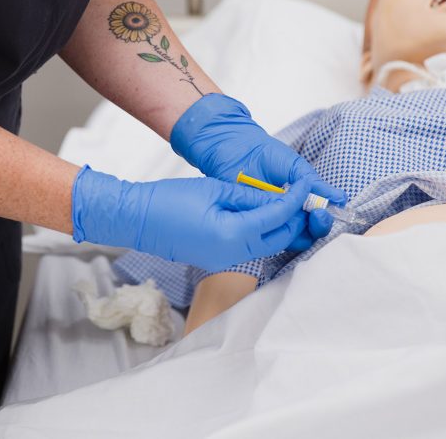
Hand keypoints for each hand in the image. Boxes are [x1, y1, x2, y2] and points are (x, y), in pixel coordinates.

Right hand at [71, 166, 316, 271]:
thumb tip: (278, 197)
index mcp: (233, 235)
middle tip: (301, 196)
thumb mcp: (215, 190)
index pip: (277, 216)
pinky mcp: (218, 260)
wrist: (139, 220)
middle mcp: (233, 254)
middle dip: (295, 217)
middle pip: (279, 238)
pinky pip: (251, 248)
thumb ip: (249, 196)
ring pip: (267, 246)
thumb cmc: (171, 200)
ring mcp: (225, 261)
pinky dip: (263, 232)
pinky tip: (263, 215)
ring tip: (286, 203)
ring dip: (280, 226)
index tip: (306, 184)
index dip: (295, 199)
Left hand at [170, 93, 346, 247]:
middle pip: (307, 234)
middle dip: (317, 227)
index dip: (324, 220)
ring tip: (298, 214)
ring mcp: (267, 219)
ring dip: (298, 230)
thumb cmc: (265, 153)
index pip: (317, 221)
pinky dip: (274, 227)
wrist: (236, 147)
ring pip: (288, 238)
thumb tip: (341, 198)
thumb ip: (315, 184)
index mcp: (298, 203)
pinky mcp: (250, 221)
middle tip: (317, 214)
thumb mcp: (295, 167)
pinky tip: (278, 215)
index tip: (325, 210)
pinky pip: (264, 233)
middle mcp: (284, 215)